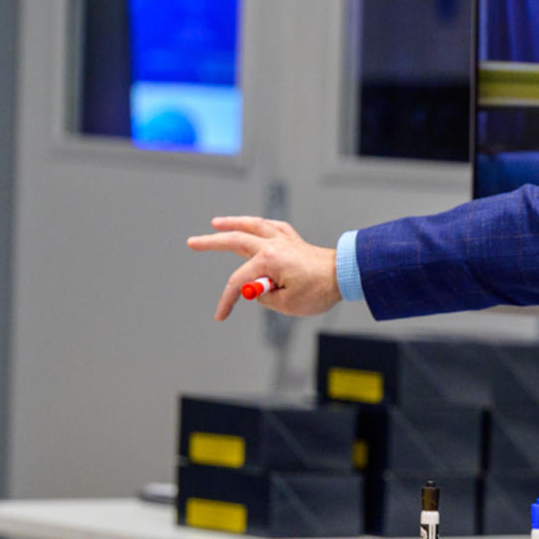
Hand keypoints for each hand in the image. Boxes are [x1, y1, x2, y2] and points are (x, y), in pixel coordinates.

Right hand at [186, 216, 342, 321]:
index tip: (221, 316)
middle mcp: (273, 245)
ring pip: (253, 226)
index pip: (239, 282)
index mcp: (269, 260)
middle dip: (211, 242)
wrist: (346, 275)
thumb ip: (264, 297)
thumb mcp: (287, 304)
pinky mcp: (295, 241)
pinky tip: (255, 225)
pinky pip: (274, 227)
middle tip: (192, 242)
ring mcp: (284, 240)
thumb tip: (255, 289)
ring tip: (216, 223)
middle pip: (236, 240)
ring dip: (233, 223)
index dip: (227, 300)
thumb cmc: (320, 290)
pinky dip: (262, 225)